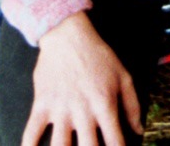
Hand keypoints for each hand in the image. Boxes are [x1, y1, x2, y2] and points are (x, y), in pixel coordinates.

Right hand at [21, 10, 141, 145]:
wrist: (67, 34)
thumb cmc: (98, 55)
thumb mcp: (122, 75)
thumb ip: (132, 105)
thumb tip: (139, 131)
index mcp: (104, 104)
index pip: (115, 142)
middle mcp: (82, 111)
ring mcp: (60, 109)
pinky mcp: (42, 105)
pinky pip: (31, 132)